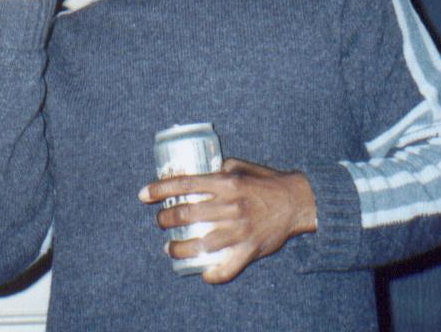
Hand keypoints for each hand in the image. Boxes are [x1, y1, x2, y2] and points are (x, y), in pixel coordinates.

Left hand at [139, 158, 316, 283]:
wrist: (297, 201)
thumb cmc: (267, 182)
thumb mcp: (242, 167)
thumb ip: (219, 169)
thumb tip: (195, 171)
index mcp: (227, 182)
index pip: (185, 184)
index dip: (160, 189)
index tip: (143, 195)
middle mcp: (231, 205)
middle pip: (187, 213)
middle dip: (165, 219)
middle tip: (160, 221)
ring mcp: (240, 229)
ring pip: (200, 243)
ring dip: (178, 248)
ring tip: (169, 248)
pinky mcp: (250, 248)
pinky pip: (227, 267)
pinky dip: (212, 274)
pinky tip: (202, 273)